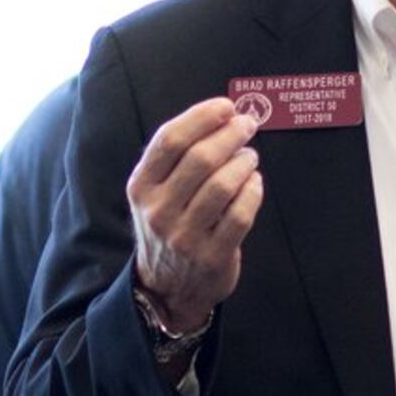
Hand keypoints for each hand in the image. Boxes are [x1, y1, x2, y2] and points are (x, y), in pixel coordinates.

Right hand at [128, 98, 263, 333]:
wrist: (167, 288)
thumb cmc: (168, 225)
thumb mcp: (154, 193)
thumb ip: (176, 158)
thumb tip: (220, 115)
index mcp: (141, 187)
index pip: (170, 140)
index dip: (202, 117)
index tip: (225, 107)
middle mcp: (159, 211)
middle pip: (201, 158)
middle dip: (231, 135)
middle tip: (247, 125)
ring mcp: (184, 236)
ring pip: (223, 185)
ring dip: (244, 162)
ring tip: (249, 157)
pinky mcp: (211, 256)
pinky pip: (240, 214)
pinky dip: (253, 192)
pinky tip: (254, 184)